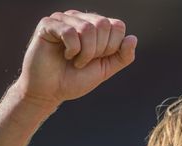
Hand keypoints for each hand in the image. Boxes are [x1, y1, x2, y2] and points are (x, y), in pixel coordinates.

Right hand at [13, 10, 136, 106]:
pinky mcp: (48, 24)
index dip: (112, 47)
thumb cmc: (75, 79)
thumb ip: (122, 56)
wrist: (50, 92)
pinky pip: (70, 32)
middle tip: (85, 61)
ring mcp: (63, 19)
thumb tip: (133, 38)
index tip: (98, 59)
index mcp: (95, 26)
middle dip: (99, 50)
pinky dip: (72, 49)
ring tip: (75, 61)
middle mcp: (80, 18)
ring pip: (88, 28)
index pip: (117, 26)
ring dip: (85, 53)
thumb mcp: (105, 69)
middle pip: (104, 25)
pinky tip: (65, 56)